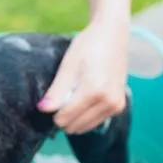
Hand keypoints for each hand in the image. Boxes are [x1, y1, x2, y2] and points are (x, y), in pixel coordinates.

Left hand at [37, 19, 128, 133]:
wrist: (113, 35)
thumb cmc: (88, 47)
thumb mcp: (68, 66)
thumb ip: (56, 91)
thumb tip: (43, 109)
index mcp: (94, 91)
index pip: (65, 117)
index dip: (54, 112)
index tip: (53, 99)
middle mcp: (108, 101)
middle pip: (74, 125)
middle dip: (65, 115)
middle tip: (64, 95)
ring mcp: (116, 105)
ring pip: (84, 126)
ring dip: (75, 117)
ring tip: (74, 96)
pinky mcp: (119, 107)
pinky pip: (95, 121)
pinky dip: (86, 115)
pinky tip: (84, 99)